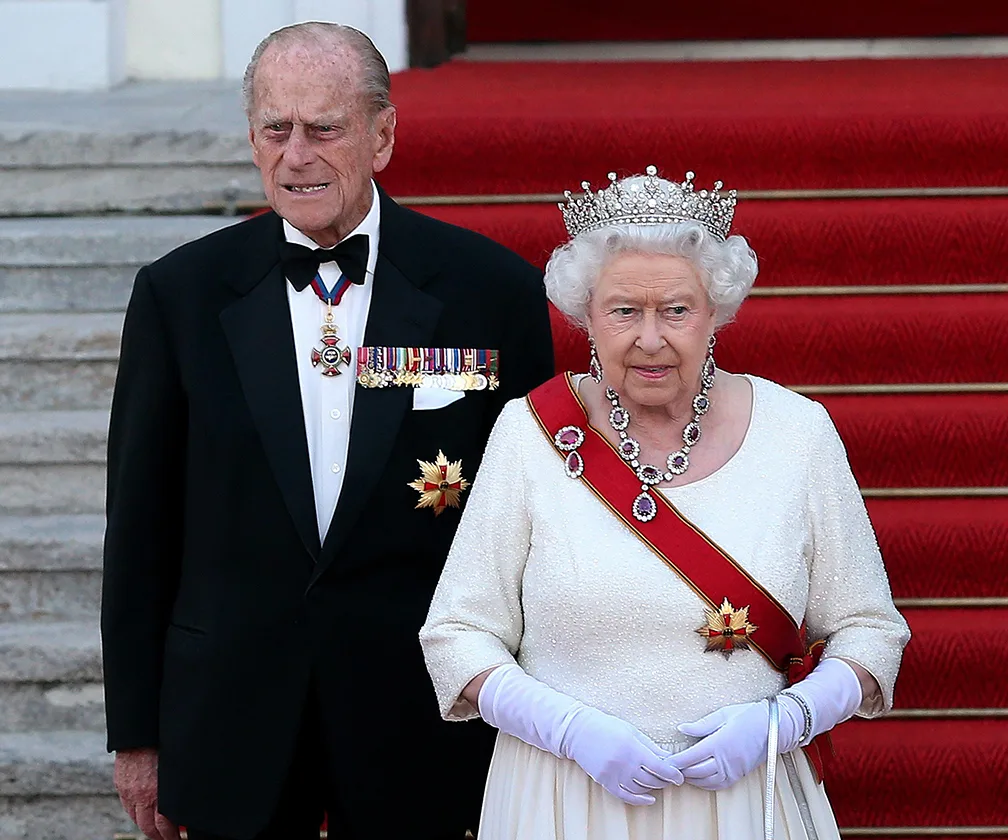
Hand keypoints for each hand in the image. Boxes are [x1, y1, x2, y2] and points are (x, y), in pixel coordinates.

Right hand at [114, 748, 180, 839]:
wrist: (139, 734)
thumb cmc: (162, 746)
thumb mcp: (174, 768)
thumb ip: (176, 786)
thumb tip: (186, 798)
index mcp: (156, 793)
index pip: (163, 825)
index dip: (170, 835)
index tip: (177, 838)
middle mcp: (141, 796)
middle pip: (147, 827)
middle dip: (158, 836)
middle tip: (168, 838)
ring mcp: (129, 792)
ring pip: (136, 818)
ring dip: (146, 826)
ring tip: (156, 830)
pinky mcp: (121, 786)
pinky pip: (127, 807)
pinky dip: (135, 814)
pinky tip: (143, 814)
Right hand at [560, 704, 684, 805]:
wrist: (579, 731)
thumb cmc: (606, 726)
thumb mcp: (631, 731)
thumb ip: (650, 746)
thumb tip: (669, 758)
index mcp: (632, 748)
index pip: (660, 767)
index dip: (673, 774)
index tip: (680, 777)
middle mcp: (624, 763)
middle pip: (652, 780)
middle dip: (665, 781)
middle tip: (670, 777)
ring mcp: (614, 774)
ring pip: (641, 789)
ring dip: (653, 788)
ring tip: (658, 782)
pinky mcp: (605, 781)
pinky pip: (625, 796)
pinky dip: (639, 800)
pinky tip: (649, 798)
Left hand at [668, 700, 797, 791]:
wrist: (773, 726)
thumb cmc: (747, 716)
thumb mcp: (723, 714)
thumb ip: (701, 725)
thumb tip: (681, 728)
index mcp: (720, 742)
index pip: (692, 756)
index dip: (676, 761)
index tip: (665, 761)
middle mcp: (727, 759)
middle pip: (696, 771)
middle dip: (680, 771)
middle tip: (667, 767)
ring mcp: (734, 769)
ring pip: (706, 780)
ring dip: (691, 778)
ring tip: (680, 772)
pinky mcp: (739, 775)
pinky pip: (719, 784)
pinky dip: (705, 783)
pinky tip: (697, 777)